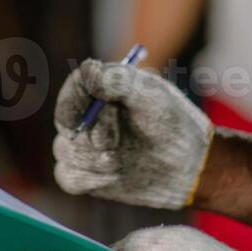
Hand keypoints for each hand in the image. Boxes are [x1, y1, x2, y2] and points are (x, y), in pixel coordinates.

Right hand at [52, 58, 213, 209]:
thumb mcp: (152, 98)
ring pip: (64, 151)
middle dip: (88, 135)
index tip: (90, 115)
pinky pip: (67, 177)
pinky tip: (112, 176)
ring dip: (91, 159)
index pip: (74, 87)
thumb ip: (119, 81)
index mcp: (103, 88)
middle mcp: (88, 115)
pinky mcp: (86, 174)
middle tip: (112, 144)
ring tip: (119, 162)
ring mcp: (85, 145)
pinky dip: (86, 178)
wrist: (188, 167)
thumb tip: (87, 72)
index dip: (74, 100)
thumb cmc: (173, 126)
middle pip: (64, 120)